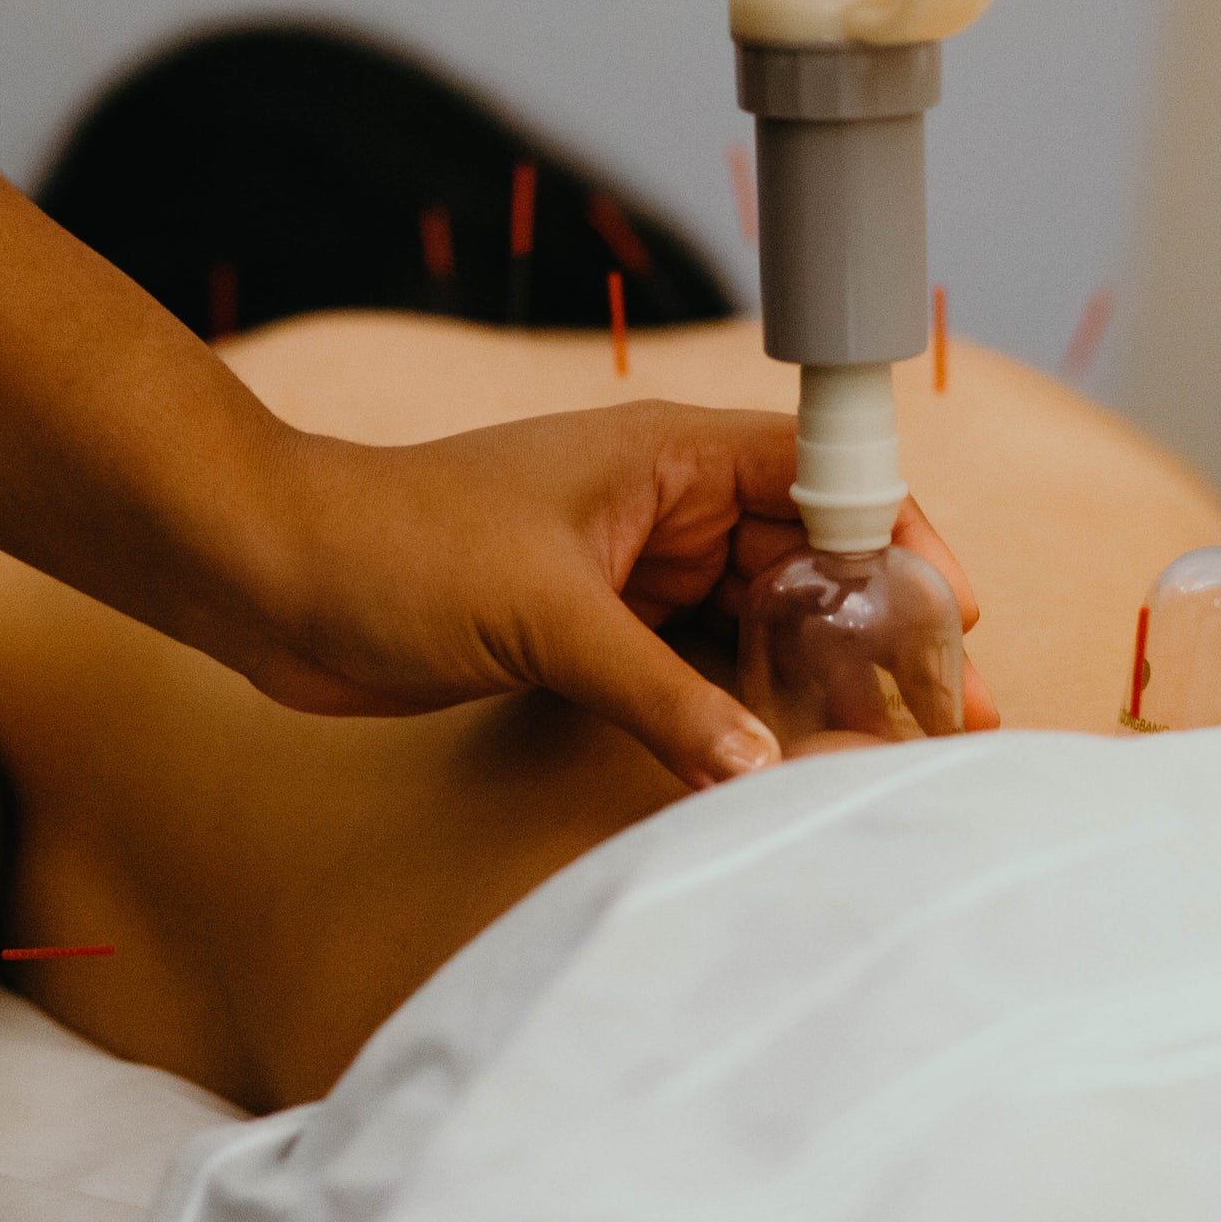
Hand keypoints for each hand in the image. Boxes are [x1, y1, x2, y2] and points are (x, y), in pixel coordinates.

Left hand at [207, 403, 991, 788]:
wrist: (273, 577)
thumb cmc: (397, 548)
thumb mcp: (548, 618)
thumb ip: (662, 695)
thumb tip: (759, 765)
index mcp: (669, 456)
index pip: (823, 477)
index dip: (896, 535)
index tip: (947, 609)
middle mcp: (663, 508)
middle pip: (805, 558)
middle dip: (874, 626)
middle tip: (944, 707)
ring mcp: (627, 573)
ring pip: (754, 621)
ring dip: (815, 677)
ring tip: (889, 745)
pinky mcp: (588, 635)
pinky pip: (692, 671)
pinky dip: (738, 710)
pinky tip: (783, 760)